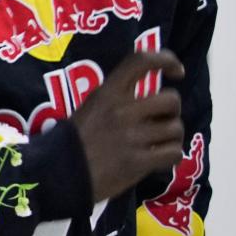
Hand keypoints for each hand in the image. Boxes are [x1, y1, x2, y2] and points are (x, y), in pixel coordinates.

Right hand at [70, 50, 186, 201]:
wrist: (59, 175)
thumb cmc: (74, 141)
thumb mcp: (90, 107)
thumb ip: (116, 98)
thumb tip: (151, 97)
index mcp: (107, 93)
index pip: (140, 61)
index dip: (165, 60)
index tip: (176, 72)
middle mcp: (122, 111)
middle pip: (171, 100)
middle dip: (171, 111)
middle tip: (160, 121)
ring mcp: (131, 137)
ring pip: (175, 129)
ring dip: (171, 137)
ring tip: (158, 143)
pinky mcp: (138, 162)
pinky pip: (174, 153)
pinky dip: (170, 157)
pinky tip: (158, 160)